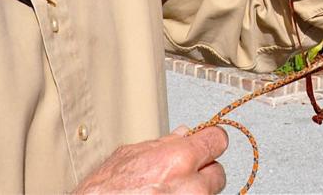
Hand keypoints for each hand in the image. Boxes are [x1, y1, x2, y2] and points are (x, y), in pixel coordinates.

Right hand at [74, 126, 227, 193]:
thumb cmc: (104, 192)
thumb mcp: (129, 155)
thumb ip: (163, 144)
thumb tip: (183, 134)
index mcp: (178, 159)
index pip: (217, 139)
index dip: (209, 141)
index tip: (207, 144)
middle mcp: (190, 186)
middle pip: (217, 172)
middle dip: (202, 173)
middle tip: (180, 177)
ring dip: (194, 193)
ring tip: (166, 193)